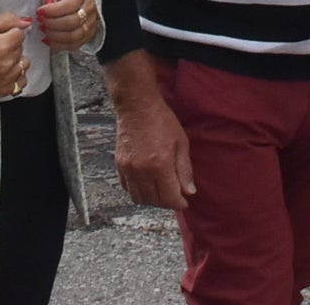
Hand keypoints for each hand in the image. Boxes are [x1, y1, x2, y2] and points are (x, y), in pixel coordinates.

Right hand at [0, 14, 29, 99]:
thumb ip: (7, 20)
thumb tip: (26, 21)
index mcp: (3, 46)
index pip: (20, 34)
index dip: (9, 33)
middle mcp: (7, 64)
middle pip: (21, 49)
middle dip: (11, 46)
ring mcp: (7, 78)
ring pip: (24, 64)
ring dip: (15, 61)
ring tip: (0, 60)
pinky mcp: (4, 90)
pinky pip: (21, 82)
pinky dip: (16, 76)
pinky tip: (4, 72)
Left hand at [37, 0, 99, 52]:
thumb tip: (47, 3)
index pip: (68, 6)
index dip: (52, 11)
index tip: (39, 12)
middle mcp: (89, 8)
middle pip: (72, 23)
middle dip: (52, 24)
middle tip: (40, 21)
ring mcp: (90, 23)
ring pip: (74, 36)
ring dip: (55, 36)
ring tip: (43, 30)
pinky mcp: (88, 35)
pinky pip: (74, 45)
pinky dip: (59, 45)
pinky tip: (49, 39)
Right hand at [114, 92, 196, 211]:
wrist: (137, 106)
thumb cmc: (162, 121)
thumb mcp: (181, 143)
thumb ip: (185, 170)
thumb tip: (189, 192)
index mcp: (160, 165)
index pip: (169, 197)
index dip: (179, 203)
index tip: (184, 203)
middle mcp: (142, 171)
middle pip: (154, 201)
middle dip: (166, 203)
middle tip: (175, 196)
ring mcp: (128, 169)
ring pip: (139, 198)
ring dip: (151, 200)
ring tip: (161, 191)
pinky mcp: (119, 165)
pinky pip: (127, 188)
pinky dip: (137, 191)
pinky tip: (147, 184)